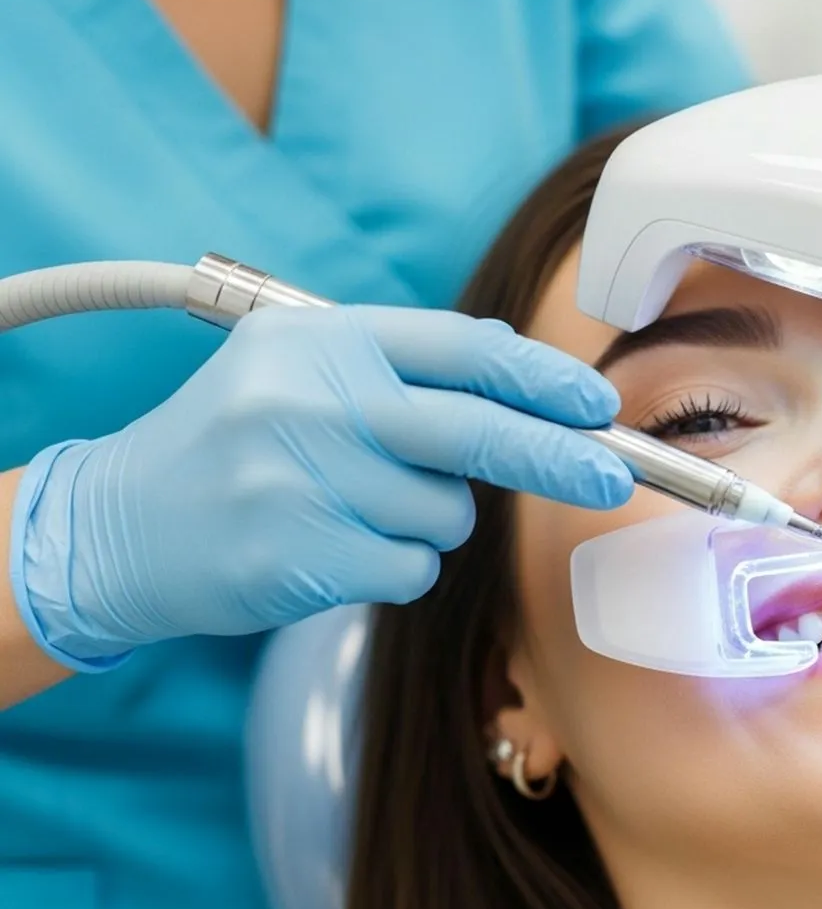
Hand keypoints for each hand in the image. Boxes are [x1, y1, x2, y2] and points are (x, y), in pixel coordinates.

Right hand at [10, 306, 632, 667]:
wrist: (120, 525)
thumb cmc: (239, 443)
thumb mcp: (303, 370)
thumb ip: (407, 369)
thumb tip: (539, 386)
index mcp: (322, 339)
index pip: (464, 349)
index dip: (544, 379)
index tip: (597, 406)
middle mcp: (311, 401)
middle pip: (478, 430)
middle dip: (561, 456)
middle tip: (614, 476)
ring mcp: (301, 481)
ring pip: (447, 512)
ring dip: (429, 520)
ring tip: (353, 507)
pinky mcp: (298, 556)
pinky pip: (412, 569)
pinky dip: (395, 566)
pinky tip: (335, 548)